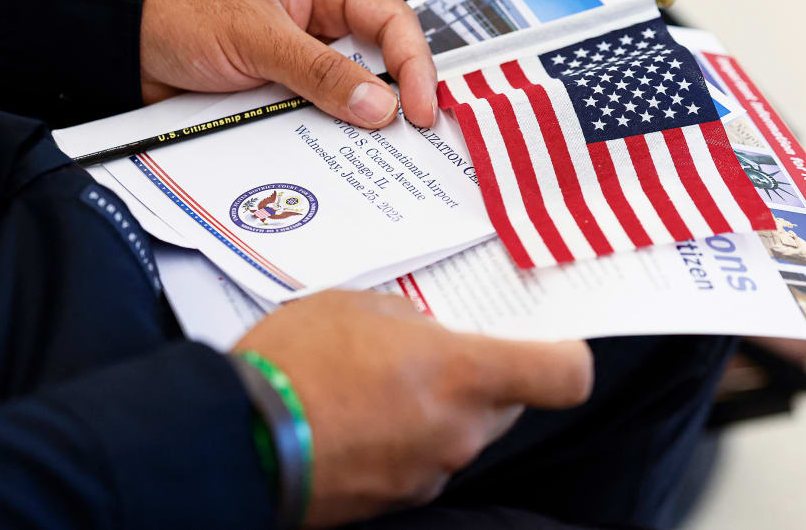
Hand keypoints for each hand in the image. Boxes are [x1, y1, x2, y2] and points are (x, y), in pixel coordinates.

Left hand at [139, 0, 436, 127]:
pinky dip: (320, 138)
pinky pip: (312, 118)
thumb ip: (319, 71)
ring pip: (346, 97)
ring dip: (355, 125)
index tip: (421, 108)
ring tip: (371, 154)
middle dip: (393, 100)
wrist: (116, 35)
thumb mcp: (254, 34)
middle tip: (408, 140)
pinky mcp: (276, 93)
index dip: (413, 65)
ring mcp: (297, 60)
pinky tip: (328, 156)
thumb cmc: (175, 3)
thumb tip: (377, 103)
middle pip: (376, 62)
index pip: (390, 20)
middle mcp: (317, 21)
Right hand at [233, 290, 592, 526]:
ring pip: (465, 432)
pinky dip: (409, 439)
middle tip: (435, 354)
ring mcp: (431, 472)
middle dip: (483, 378)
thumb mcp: (358, 306)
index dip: (567, 357)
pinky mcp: (400, 499)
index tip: (551, 343)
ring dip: (440, 409)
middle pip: (511, 403)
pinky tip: (362, 417)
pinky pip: (427, 460)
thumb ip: (414, 319)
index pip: (563, 376)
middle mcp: (459, 431)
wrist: (238, 439)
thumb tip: (431, 334)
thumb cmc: (295, 362)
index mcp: (462, 374)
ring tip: (380, 385)